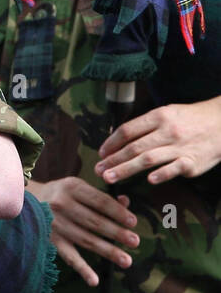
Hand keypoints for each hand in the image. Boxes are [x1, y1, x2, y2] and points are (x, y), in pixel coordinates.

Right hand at [26, 176, 137, 285]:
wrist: (23, 199)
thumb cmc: (60, 193)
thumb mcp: (78, 187)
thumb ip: (101, 195)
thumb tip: (126, 203)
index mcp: (71, 187)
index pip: (100, 201)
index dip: (118, 212)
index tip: (134, 222)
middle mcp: (60, 204)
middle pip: (94, 221)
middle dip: (116, 233)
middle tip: (135, 241)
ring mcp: (54, 224)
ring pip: (85, 240)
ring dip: (107, 251)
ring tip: (126, 260)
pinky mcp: (50, 239)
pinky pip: (68, 255)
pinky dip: (81, 269)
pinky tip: (94, 280)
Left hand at [96, 98, 220, 184]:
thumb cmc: (190, 119)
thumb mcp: (167, 113)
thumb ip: (144, 125)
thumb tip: (116, 136)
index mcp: (158, 116)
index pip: (128, 130)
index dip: (111, 143)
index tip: (101, 153)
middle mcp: (168, 131)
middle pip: (134, 147)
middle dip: (113, 160)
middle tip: (98, 170)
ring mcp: (180, 147)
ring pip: (148, 159)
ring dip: (126, 169)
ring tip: (110, 177)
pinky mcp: (193, 161)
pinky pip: (175, 168)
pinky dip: (162, 174)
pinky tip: (149, 180)